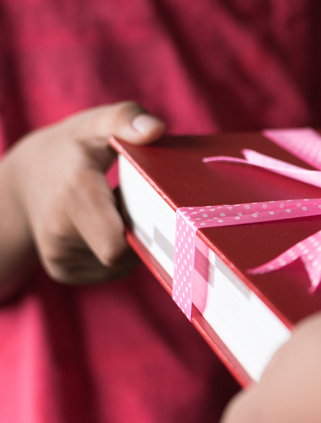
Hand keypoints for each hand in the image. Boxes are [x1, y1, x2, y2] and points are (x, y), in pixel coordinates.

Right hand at [0, 101, 164, 293]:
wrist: (23, 179)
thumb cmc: (72, 148)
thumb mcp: (96, 123)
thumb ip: (127, 118)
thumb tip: (156, 128)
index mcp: (75, 193)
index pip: (117, 244)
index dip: (149, 233)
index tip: (162, 213)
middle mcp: (61, 231)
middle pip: (128, 252)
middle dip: (143, 232)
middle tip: (135, 202)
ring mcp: (60, 257)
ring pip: (123, 261)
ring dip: (131, 239)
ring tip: (114, 210)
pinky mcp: (64, 272)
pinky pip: (112, 270)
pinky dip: (119, 251)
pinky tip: (106, 225)